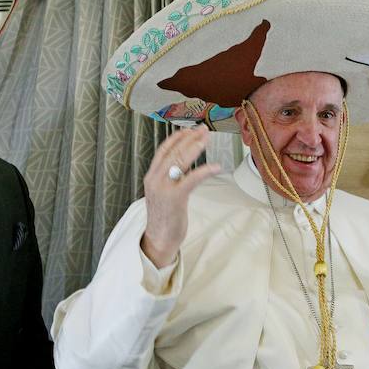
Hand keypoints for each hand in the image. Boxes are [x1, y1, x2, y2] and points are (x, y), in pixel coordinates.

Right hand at [141, 125, 220, 266]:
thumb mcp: (162, 193)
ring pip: (180, 161)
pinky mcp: (174, 198)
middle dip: (189, 138)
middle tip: (203, 130)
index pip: (163, 150)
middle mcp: (155, 179)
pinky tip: (216, 166)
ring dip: (195, 147)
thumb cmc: (164, 217)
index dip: (177, 138)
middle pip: (173, 151)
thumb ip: (170, 178)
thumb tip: (184, 164)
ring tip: (207, 138)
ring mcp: (163, 188)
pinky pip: (191, 179)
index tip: (189, 129)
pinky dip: (204, 170)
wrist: (158, 239)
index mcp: (151, 177)